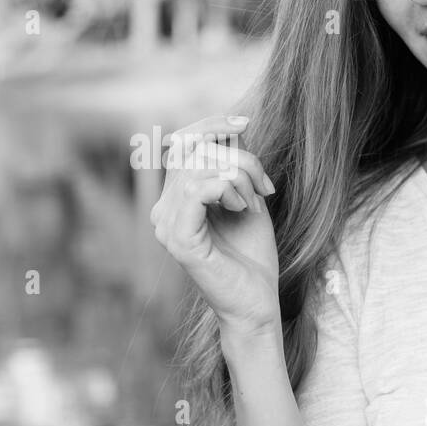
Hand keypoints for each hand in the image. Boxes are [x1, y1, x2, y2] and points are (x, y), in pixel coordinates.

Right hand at [149, 115, 280, 336]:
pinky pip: (198, 190)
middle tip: (265, 185)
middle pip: (194, 150)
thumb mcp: (245, 197)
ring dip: (239, 176)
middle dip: (238, 157)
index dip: (211, 125)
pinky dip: (228, 189)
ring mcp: (165, 226)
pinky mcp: (179, 240)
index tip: (245, 123)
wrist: (257, 302)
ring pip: (199, 168)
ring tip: (255, 201)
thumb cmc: (252, 254)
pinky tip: (243, 209)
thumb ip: (231, 164)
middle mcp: (162, 210)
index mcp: (172, 199)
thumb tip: (228, 126)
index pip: (182, 144)